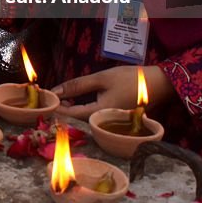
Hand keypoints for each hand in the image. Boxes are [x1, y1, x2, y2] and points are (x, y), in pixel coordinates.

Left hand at [53, 65, 175, 119]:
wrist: (158, 84)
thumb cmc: (130, 79)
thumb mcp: (101, 78)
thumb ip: (77, 86)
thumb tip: (56, 91)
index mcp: (100, 113)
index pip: (71, 115)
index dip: (55, 108)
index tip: (43, 100)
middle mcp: (105, 123)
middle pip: (76, 120)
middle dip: (60, 110)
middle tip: (48, 98)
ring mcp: (110, 123)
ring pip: (83, 119)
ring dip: (70, 110)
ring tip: (60, 98)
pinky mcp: (113, 120)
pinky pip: (92, 117)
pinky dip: (80, 110)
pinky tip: (74, 101)